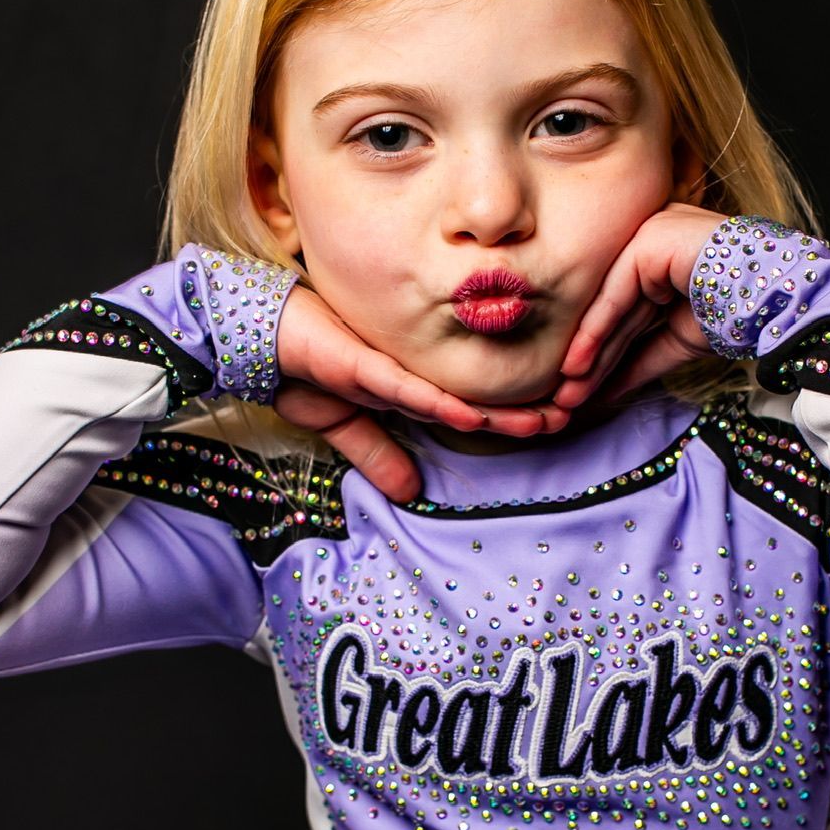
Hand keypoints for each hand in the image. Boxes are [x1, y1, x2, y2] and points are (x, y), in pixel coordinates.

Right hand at [273, 285, 567, 501]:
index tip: (554, 426)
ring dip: (498, 411)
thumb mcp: (343, 425)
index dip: (511, 418)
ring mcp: (386, 367)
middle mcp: (407, 374)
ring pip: (453, 394)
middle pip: (475, 399)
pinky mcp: (359, 364)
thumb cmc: (300, 368)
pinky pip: (405, 388)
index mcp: (408, 386)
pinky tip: (471, 416)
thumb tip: (412, 493)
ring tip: (545, 419)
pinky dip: (438, 403)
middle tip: (574, 416)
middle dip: (523, 411)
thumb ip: (377, 454)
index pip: (470, 406)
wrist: (255, 336)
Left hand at [554, 204, 723, 411]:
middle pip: (613, 311)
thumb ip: (639, 360)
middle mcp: (650, 239)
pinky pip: (616, 294)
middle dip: (591, 360)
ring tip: (568, 392)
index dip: (602, 354)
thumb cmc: (737, 315)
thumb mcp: (678, 343)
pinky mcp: (648, 240)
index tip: (579, 392)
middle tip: (565, 399)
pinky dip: (596, 332)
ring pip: (610, 306)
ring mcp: (648, 234)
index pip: (624, 311)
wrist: (773, 299)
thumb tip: (604, 393)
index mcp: (660, 256)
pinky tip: (578, 365)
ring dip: (588, 353)